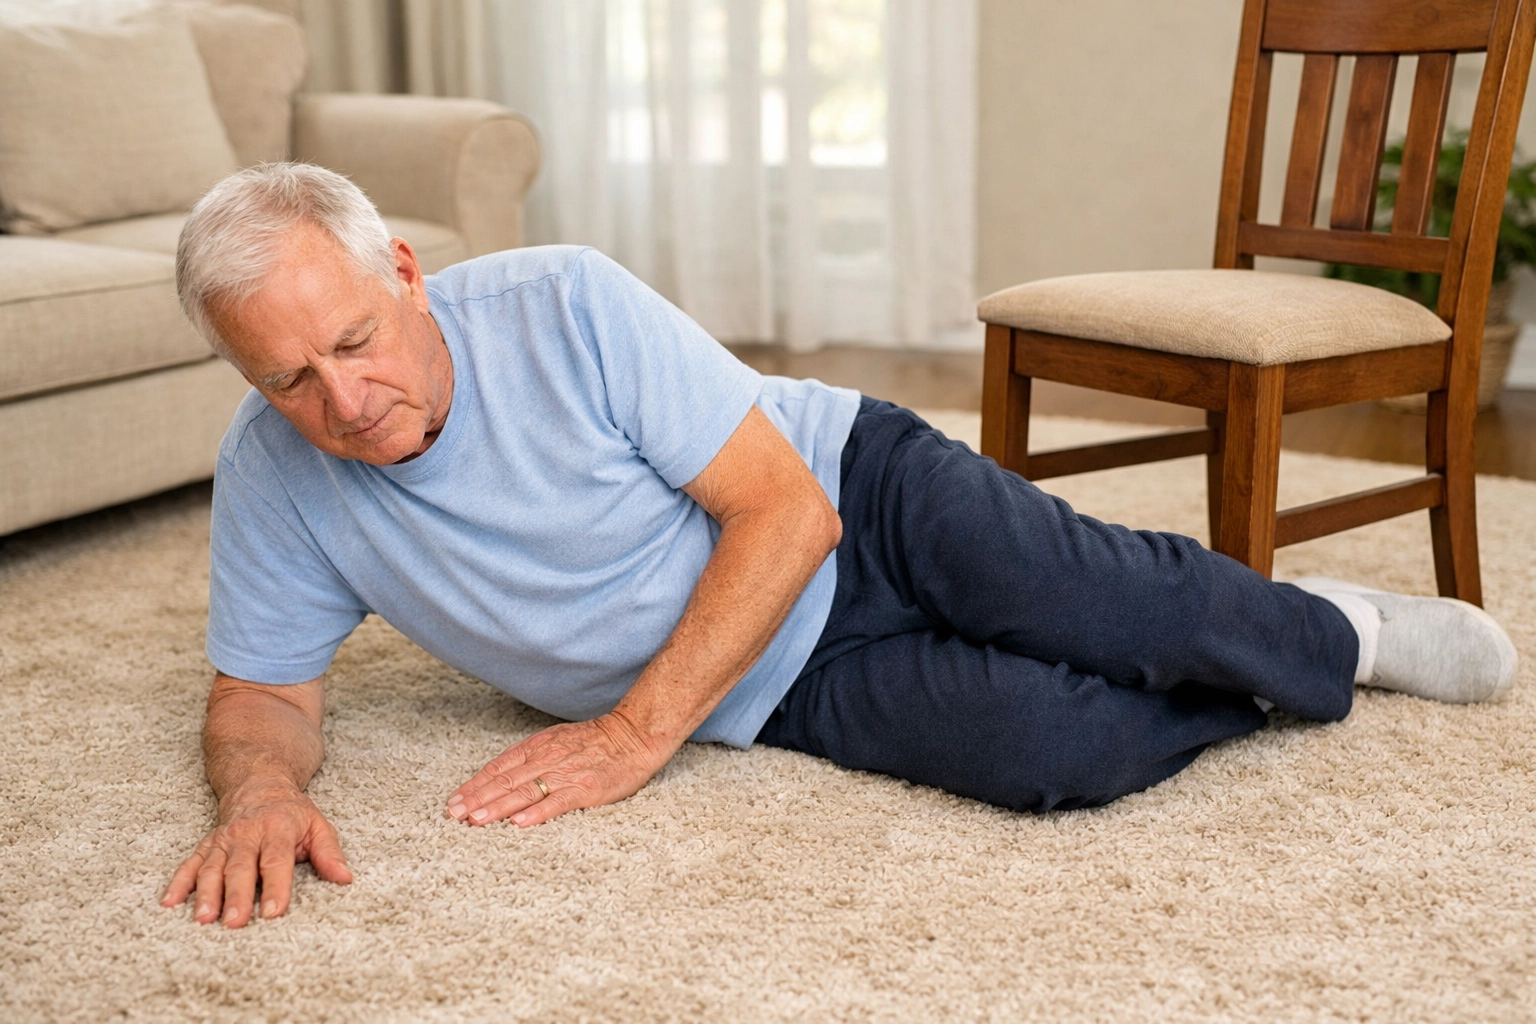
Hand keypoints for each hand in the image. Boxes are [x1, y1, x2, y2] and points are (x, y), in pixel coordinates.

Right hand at [160, 777, 351, 927]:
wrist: (258, 784)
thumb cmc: (293, 813)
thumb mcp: (318, 826)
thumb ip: (329, 853)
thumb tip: (345, 878)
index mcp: (278, 828)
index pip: (276, 860)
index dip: (275, 887)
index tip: (273, 912)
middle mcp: (247, 834)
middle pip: (240, 867)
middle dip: (236, 896)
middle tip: (234, 923)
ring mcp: (224, 840)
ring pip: (212, 868)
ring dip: (206, 894)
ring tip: (203, 919)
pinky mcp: (206, 846)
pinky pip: (189, 864)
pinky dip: (178, 883)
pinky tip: (168, 903)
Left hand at [447, 712, 672, 827]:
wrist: (634, 735)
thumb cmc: (596, 742)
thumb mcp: (557, 741)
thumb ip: (531, 758)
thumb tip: (501, 778)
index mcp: (538, 747)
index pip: (498, 767)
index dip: (474, 785)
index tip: (453, 803)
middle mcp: (548, 758)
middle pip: (505, 781)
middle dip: (477, 799)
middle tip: (454, 816)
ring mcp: (567, 774)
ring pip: (525, 792)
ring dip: (498, 807)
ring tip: (476, 820)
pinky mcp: (586, 789)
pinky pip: (558, 802)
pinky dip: (537, 813)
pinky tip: (519, 824)